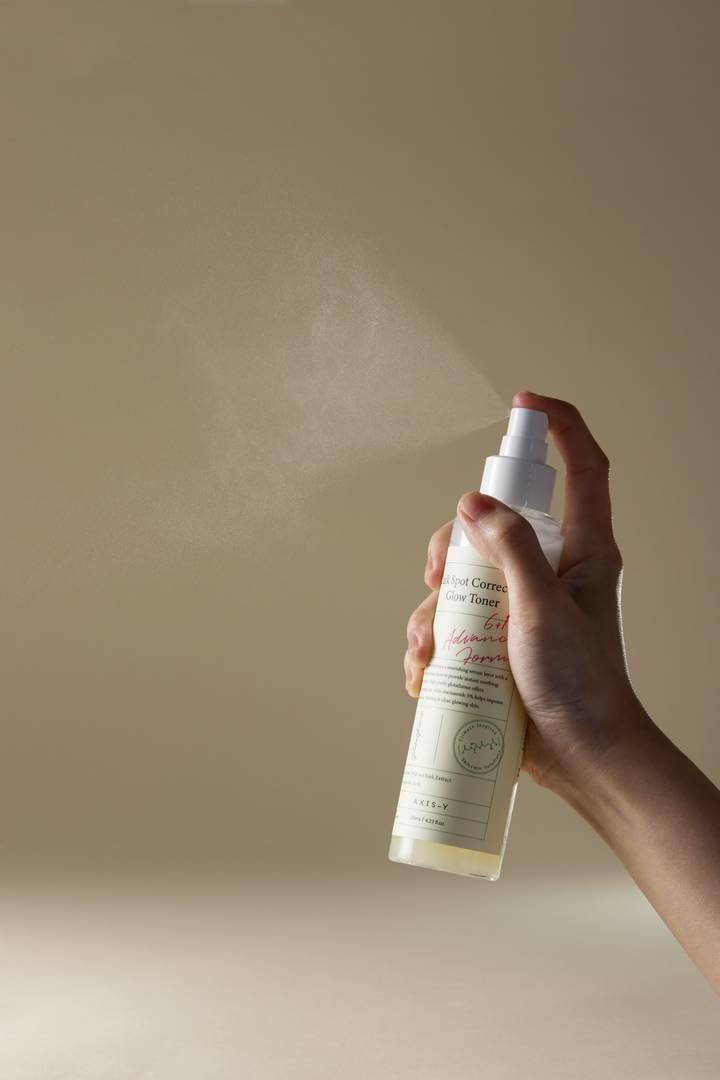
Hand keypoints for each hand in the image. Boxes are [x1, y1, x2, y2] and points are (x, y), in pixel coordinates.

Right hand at [403, 390, 650, 795]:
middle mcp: (549, 571)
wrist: (583, 758)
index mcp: (583, 551)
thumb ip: (512, 549)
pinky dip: (431, 644)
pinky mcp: (495, 643)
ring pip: (460, 579)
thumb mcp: (544, 609)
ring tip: (431, 651)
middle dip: (451, 546)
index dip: (558, 426)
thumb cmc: (583, 686)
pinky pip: (451, 625)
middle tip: (438, 577)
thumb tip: (473, 502)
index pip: (581, 469)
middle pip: (491, 524)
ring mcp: (519, 607)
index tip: (521, 404)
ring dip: (433, 610)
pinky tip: (426, 673)